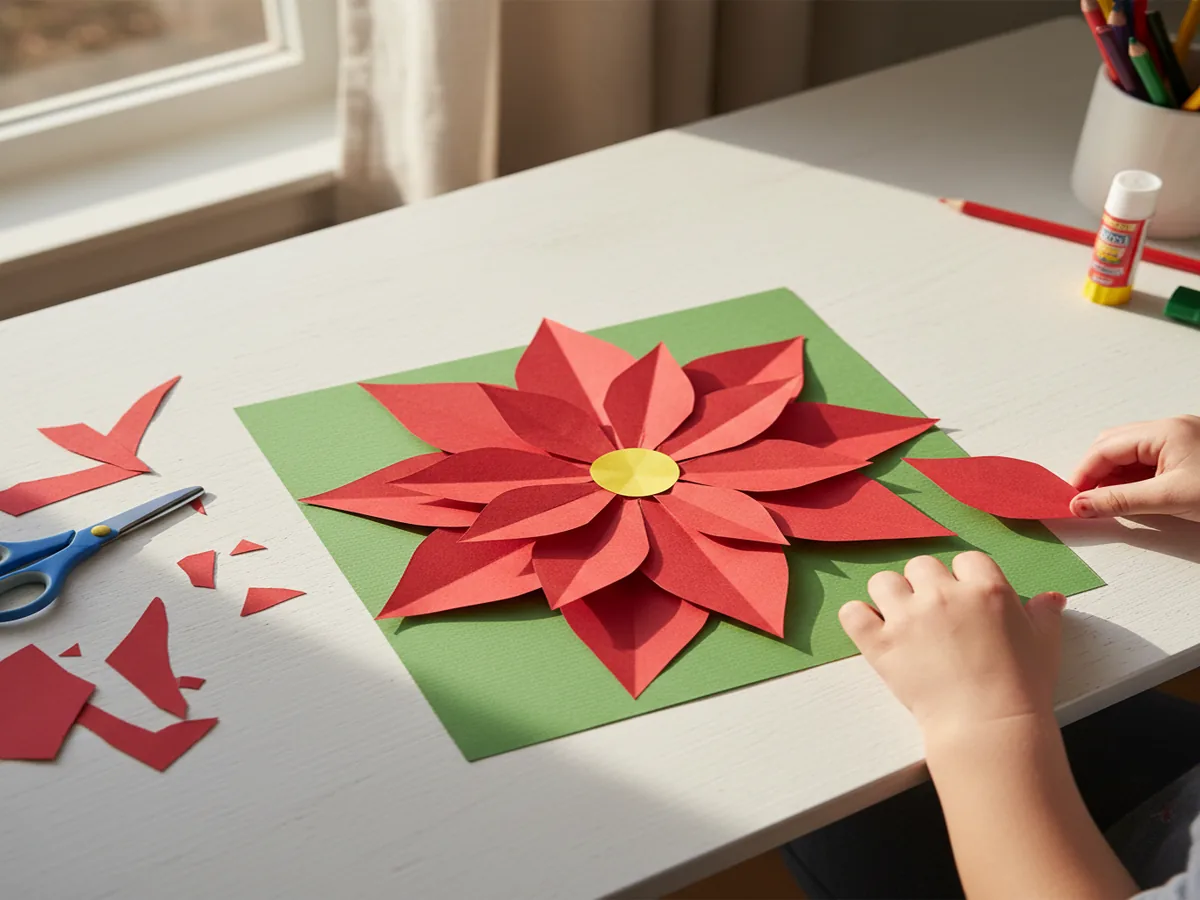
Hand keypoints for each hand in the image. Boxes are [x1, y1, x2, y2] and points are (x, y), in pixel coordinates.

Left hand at [839, 552, 1064, 741]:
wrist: (989, 727)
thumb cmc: (1022, 688)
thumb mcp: (1045, 645)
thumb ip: (1044, 614)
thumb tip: (1051, 598)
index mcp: (985, 588)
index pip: (967, 560)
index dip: (965, 579)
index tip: (967, 601)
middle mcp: (942, 594)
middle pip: (921, 565)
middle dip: (926, 586)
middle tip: (935, 616)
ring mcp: (907, 617)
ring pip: (883, 581)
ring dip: (890, 597)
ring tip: (902, 622)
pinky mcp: (880, 643)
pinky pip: (852, 612)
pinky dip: (858, 619)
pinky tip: (872, 631)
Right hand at [1070, 415, 1199, 521]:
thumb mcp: (1169, 498)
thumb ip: (1121, 501)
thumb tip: (1082, 504)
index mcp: (1165, 431)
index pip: (1107, 448)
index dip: (1084, 473)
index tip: (1073, 498)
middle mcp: (1170, 429)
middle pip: (1114, 445)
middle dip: (1096, 473)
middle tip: (1087, 501)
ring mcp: (1179, 440)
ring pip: (1130, 454)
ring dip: (1114, 477)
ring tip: (1108, 502)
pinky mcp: (1186, 455)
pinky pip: (1148, 462)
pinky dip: (1133, 479)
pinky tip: (1131, 496)